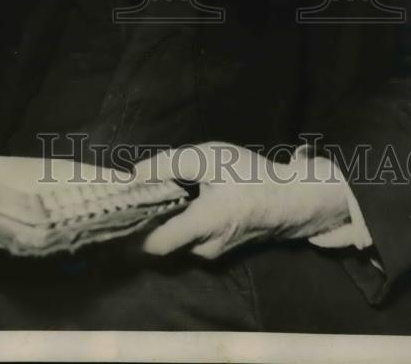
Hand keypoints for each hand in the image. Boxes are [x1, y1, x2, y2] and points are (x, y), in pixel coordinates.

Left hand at [133, 142, 349, 259]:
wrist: (290, 199)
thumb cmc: (251, 176)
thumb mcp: (211, 158)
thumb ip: (170, 165)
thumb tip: (134, 175)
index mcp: (203, 225)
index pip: (155, 245)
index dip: (132, 230)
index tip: (120, 209)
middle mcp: (205, 247)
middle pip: (162, 240)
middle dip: (149, 219)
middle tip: (137, 194)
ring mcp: (213, 253)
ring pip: (178, 238)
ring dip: (167, 219)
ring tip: (162, 192)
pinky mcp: (219, 249)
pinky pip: (191, 238)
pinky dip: (183, 221)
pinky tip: (183, 200)